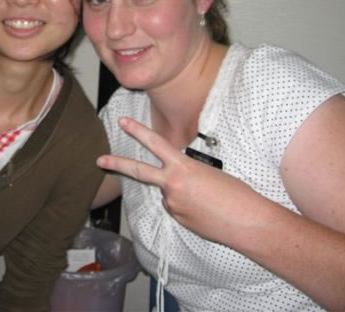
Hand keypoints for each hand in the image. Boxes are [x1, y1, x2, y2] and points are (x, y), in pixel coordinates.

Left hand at [97, 117, 262, 242]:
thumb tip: (174, 184)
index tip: (122, 122)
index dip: (137, 131)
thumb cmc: (235, 193)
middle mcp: (171, 185)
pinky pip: (177, 208)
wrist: (245, 221)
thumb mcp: (209, 173)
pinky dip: (187, 207)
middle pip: (138, 171)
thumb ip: (185, 174)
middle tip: (99, 159)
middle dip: (117, 164)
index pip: (155, 143)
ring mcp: (172, 204)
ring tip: (208, 200)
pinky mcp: (177, 220)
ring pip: (168, 194)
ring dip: (182, 195)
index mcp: (182, 167)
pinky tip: (205, 211)